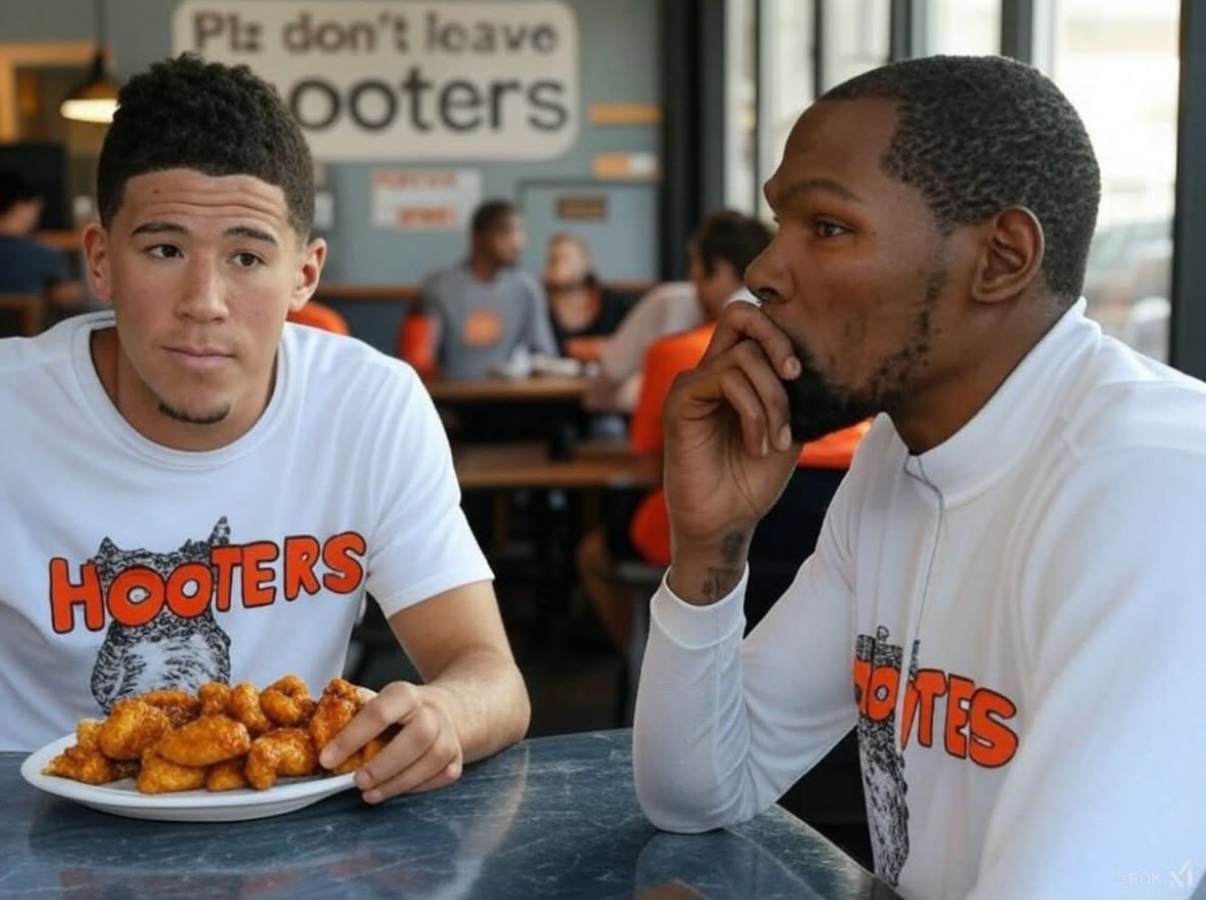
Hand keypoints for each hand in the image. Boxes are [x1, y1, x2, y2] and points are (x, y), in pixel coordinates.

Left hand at [318, 681, 463, 802]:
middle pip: (417, 736)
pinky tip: (396, 789)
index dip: (351, 737)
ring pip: (433, 759)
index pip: (379, 713)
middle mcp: (432, 712)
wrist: (451, 707)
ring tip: (370, 793)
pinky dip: (418, 787)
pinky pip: (443, 776)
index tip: (327, 759)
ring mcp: (449, 735)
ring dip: (399, 782)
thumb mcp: (380, 699)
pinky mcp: (458, 757)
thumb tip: (319, 724)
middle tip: (356, 781)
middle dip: (384, 764)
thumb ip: (354, 711)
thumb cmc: (404, 710)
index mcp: (405, 694)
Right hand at [662, 302, 801, 601]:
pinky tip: (758, 444)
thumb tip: (815, 360)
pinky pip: (723, 379)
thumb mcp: (789, 428)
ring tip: (777, 440)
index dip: (784, 333)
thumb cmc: (754, 480)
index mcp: (737, 374)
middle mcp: (712, 371)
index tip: (805, 373)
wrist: (727, 522)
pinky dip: (752, 410)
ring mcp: (694, 385)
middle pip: (739, 314)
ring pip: (742, 354)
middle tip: (795, 375)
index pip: (755, 324)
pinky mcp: (680, 402)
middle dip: (777, 337)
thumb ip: (794, 392)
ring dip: (772, 399)